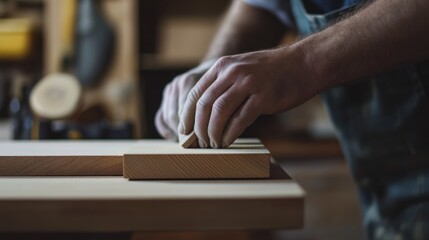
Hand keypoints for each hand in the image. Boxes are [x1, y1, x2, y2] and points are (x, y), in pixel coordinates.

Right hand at [155, 60, 216, 140]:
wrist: (217, 69)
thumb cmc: (224, 85)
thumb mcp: (224, 93)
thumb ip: (217, 108)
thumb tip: (213, 131)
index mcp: (190, 80)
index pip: (185, 111)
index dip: (193, 129)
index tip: (205, 141)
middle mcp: (177, 83)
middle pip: (174, 116)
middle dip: (185, 133)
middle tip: (198, 145)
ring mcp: (170, 89)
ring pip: (166, 118)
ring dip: (177, 133)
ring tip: (191, 143)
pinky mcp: (166, 96)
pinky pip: (160, 118)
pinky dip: (167, 130)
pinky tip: (178, 138)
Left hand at [178, 47, 319, 147]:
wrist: (303, 64)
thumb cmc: (271, 72)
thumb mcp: (241, 69)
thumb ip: (223, 85)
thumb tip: (205, 113)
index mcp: (222, 66)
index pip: (195, 93)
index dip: (187, 115)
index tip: (184, 131)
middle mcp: (232, 72)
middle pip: (204, 105)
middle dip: (198, 128)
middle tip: (198, 143)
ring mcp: (248, 84)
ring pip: (219, 113)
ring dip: (212, 133)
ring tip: (212, 144)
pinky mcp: (264, 97)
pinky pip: (240, 120)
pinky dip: (230, 134)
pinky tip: (227, 142)